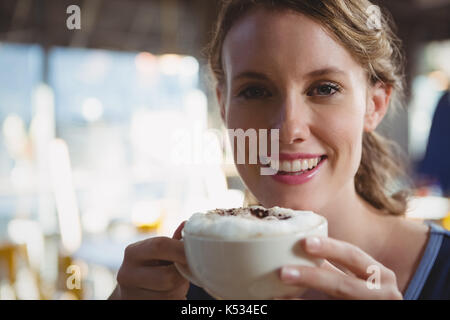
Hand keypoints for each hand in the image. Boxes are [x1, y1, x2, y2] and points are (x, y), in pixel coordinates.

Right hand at [110, 221, 189, 299]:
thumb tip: (187, 224)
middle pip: (168, 276)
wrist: (133, 292)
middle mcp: (127, 274)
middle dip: (183, 275)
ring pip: (170, 295)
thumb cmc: (153, 268)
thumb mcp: (159, 253)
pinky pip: (168, 304)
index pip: (160, 246)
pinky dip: (176, 299)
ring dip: (180, 290)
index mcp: (133, 252)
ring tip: (176, 284)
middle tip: (189, 272)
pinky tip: (171, 294)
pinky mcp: (138, 307)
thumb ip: (173, 241)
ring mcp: (131, 295)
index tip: (198, 251)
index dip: (183, 249)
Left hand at [278, 236, 402, 299]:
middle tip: (282, 271)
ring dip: (301, 303)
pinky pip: (328, 315)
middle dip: (312, 278)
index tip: (304, 242)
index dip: (330, 248)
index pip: (353, 255)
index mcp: (380, 275)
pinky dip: (303, 308)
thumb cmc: (365, 293)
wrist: (374, 307)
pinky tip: (287, 304)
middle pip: (343, 285)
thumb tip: (294, 245)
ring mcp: (370, 310)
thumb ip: (333, 266)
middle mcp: (382, 294)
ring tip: (277, 297)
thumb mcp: (357, 278)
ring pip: (335, 303)